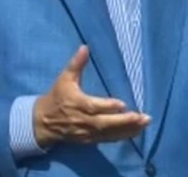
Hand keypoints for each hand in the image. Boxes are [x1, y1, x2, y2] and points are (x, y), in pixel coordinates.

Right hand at [33, 45, 149, 146]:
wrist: (43, 122)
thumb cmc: (57, 96)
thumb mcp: (64, 78)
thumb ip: (76, 64)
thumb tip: (85, 47)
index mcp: (76, 103)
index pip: (93, 107)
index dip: (107, 107)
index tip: (122, 104)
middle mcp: (82, 120)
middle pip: (104, 123)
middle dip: (124, 122)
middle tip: (142, 117)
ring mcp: (86, 132)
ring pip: (108, 133)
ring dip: (127, 130)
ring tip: (144, 124)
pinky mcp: (89, 140)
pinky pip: (107, 139)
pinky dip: (122, 137)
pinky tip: (136, 132)